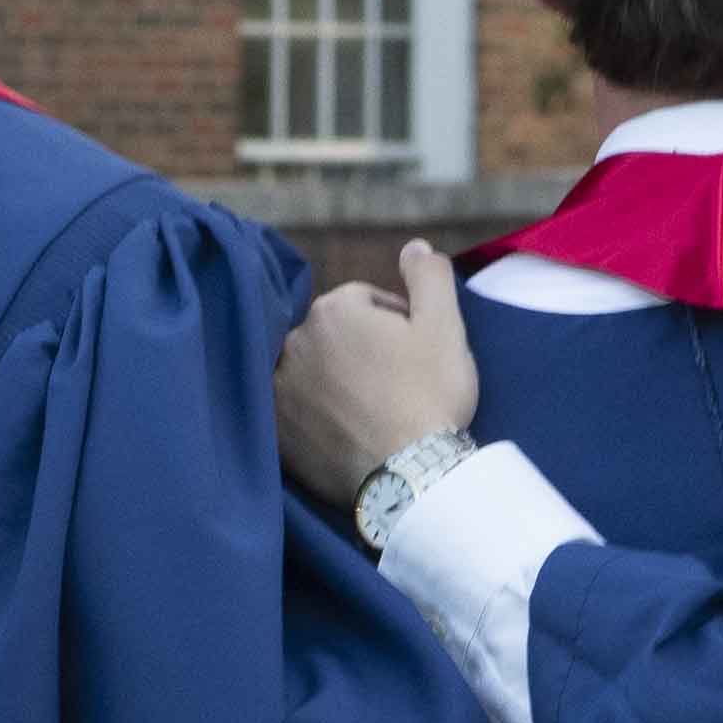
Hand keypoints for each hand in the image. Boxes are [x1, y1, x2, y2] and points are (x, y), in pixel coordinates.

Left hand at [278, 242, 483, 515]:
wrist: (409, 476)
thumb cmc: (430, 395)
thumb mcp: (444, 325)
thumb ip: (428, 276)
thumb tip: (412, 246)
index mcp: (332, 310)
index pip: (365, 302)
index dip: (397, 324)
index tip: (417, 355)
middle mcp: (294, 343)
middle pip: (335, 336)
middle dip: (362, 351)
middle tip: (397, 386)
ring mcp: (280, 391)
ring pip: (315, 373)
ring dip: (337, 383)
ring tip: (373, 413)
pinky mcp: (277, 434)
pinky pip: (297, 413)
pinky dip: (317, 418)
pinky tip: (347, 434)